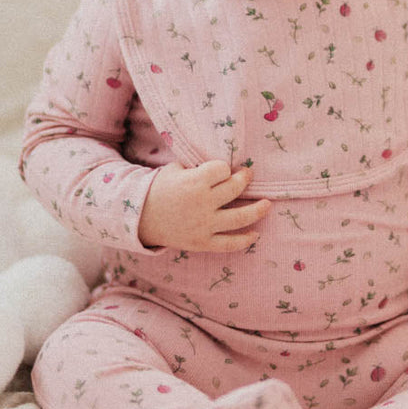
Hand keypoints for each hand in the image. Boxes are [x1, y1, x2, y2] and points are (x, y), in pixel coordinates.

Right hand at [137, 160, 270, 252]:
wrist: (140, 218)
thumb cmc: (160, 189)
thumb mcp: (175, 169)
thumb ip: (198, 167)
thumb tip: (224, 164)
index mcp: (194, 182)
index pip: (222, 169)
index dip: (223, 168)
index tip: (222, 169)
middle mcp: (202, 203)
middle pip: (235, 189)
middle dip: (244, 179)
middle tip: (247, 176)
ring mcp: (204, 225)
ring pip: (240, 217)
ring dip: (258, 209)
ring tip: (267, 204)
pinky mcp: (203, 243)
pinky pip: (229, 244)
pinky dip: (245, 240)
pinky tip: (255, 234)